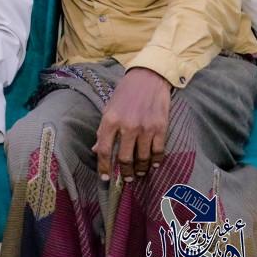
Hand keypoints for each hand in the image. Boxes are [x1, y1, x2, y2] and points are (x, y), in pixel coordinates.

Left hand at [92, 67, 170, 181]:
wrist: (148, 78)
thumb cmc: (125, 93)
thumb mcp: (108, 108)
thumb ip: (103, 130)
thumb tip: (96, 150)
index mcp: (110, 120)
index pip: (103, 150)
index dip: (103, 167)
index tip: (104, 178)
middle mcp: (127, 126)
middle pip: (124, 158)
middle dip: (125, 172)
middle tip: (126, 178)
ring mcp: (145, 128)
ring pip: (142, 158)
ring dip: (140, 169)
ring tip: (139, 173)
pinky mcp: (161, 127)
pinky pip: (158, 151)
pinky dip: (155, 161)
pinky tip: (153, 165)